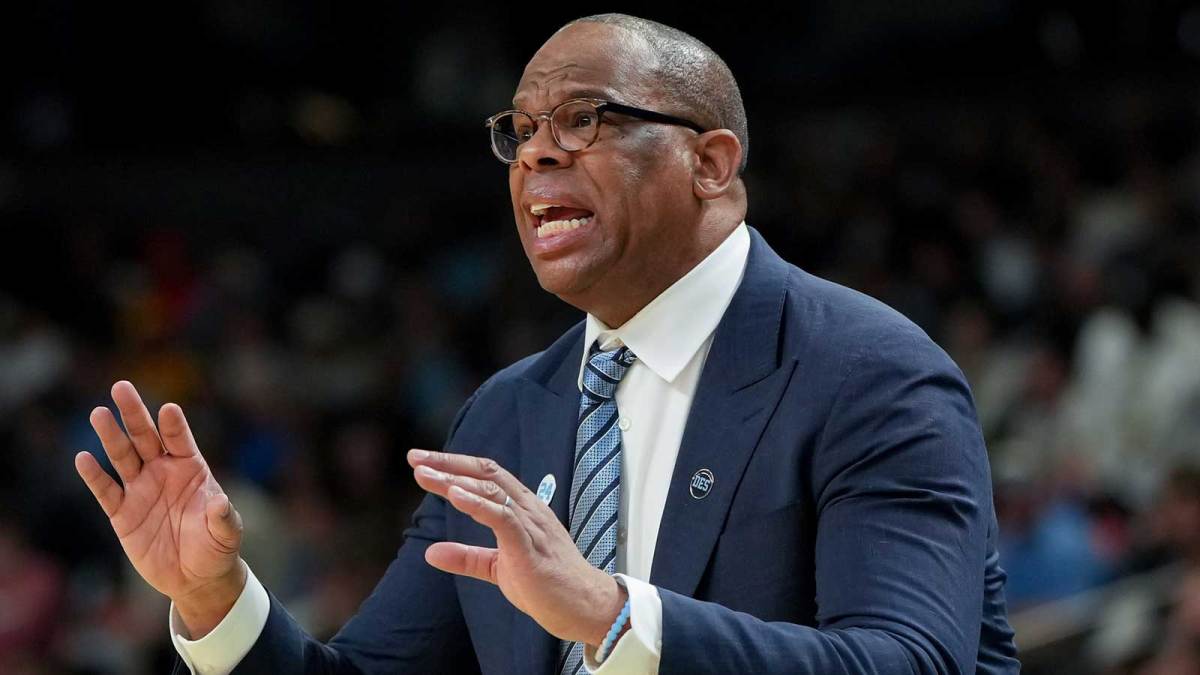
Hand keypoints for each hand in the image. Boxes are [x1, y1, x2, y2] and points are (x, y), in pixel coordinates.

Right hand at [74, 381, 245, 636]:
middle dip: (134, 414)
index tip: (168, 409)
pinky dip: (94, 475)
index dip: (175, 426)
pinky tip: (83, 458)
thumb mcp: (226, 532)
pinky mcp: (122, 514)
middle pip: (146, 437)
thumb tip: (220, 502)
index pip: (181, 441)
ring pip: (123, 457)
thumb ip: (222, 517)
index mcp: (192, 469)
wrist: (195, 578)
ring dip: (111, 436)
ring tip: (99, 413)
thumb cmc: (217, 548)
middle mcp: (164, 473)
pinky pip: (106, 491)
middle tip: (122, 387)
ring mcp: (141, 490)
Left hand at [408, 449, 625, 646]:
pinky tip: (455, 496)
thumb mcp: (498, 568)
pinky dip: (478, 504)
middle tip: (415, 459)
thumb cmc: (548, 585)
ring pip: (492, 491)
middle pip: (486, 474)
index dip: (454, 465)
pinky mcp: (530, 546)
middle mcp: (528, 509)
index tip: (423, 462)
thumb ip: (467, 557)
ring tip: (425, 476)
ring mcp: (531, 525)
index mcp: (523, 510)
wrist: (584, 607)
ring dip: (455, 481)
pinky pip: (503, 518)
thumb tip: (430, 552)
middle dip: (448, 463)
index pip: (487, 476)